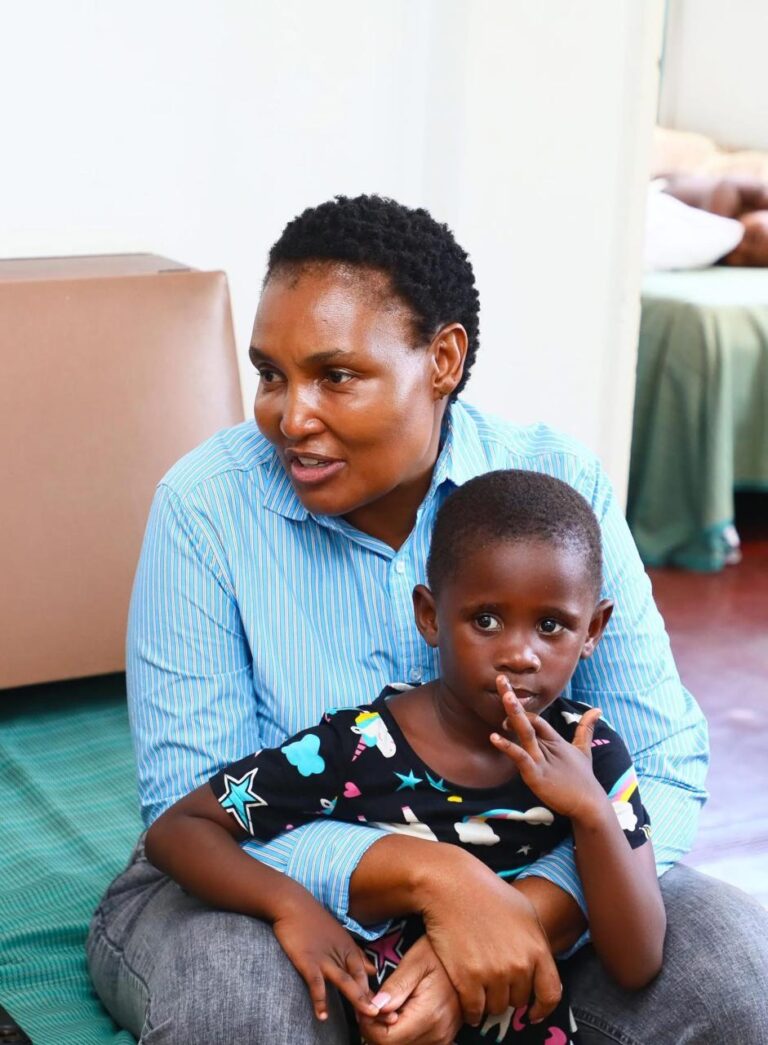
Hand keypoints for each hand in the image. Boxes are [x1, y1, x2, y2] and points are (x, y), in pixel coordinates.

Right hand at [272, 896, 379, 1021]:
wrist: (293, 903)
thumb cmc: (314, 920)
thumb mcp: (339, 935)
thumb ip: (355, 955)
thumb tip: (373, 971)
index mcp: (349, 949)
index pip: (365, 975)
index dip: (373, 994)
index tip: (382, 1011)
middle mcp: (340, 954)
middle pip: (359, 980)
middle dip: (372, 1000)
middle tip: (386, 1018)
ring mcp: (324, 958)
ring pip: (344, 981)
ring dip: (357, 999)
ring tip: (366, 1018)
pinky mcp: (307, 960)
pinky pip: (315, 983)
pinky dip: (320, 999)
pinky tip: (323, 1015)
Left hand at [357, 935, 461, 1044]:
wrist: (468, 955)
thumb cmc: (440, 952)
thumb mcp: (416, 961)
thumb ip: (396, 986)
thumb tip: (375, 1007)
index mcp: (428, 1016)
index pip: (386, 1040)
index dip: (369, 1025)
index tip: (367, 1004)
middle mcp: (438, 1033)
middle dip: (377, 1027)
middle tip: (376, 1001)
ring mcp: (443, 1037)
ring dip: (390, 1030)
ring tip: (390, 1003)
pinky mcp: (444, 1036)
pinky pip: (415, 1043)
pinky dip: (403, 1031)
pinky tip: (402, 1011)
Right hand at [419, 852, 561, 1026]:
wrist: (452, 885)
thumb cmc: (487, 893)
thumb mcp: (525, 912)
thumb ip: (535, 943)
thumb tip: (539, 967)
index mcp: (537, 949)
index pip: (550, 994)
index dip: (542, 1008)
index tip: (533, 1012)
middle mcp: (519, 965)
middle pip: (519, 1000)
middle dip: (509, 994)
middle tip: (495, 981)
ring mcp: (493, 974)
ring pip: (496, 1007)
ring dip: (489, 1001)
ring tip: (480, 986)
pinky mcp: (467, 979)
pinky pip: (474, 1010)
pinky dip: (471, 1010)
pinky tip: (468, 1000)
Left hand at [490, 680, 604, 822]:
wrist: (590, 804)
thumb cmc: (584, 778)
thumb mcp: (583, 750)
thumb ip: (585, 729)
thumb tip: (597, 710)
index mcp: (554, 740)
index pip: (536, 719)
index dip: (522, 710)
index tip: (507, 702)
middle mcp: (547, 746)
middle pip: (528, 718)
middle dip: (512, 700)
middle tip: (500, 678)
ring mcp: (541, 760)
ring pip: (525, 733)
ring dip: (514, 714)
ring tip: (504, 696)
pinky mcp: (536, 775)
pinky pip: (520, 758)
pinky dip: (508, 747)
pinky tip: (494, 737)